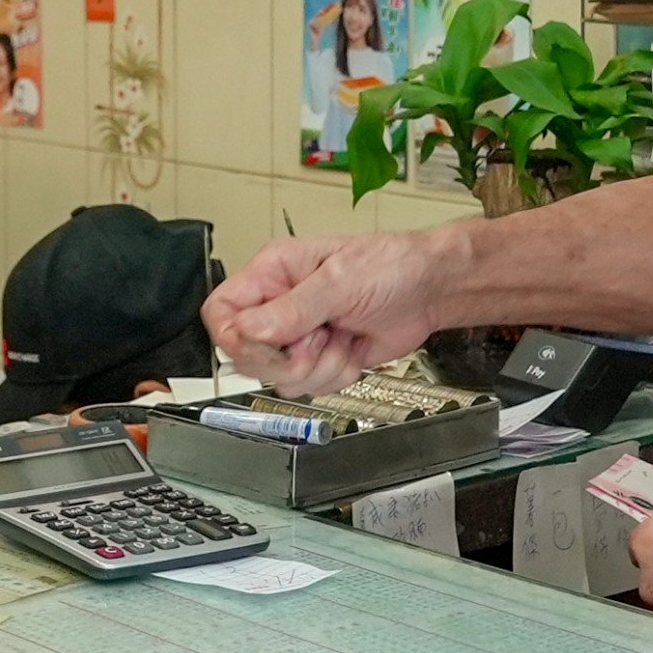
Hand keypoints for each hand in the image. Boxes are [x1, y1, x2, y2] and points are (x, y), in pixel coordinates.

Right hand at [205, 230, 453, 395]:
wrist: (430, 291)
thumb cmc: (391, 266)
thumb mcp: (339, 281)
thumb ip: (292, 308)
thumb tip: (248, 329)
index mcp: (272, 273)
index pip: (222, 312)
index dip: (236, 338)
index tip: (266, 346)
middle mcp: (279, 306)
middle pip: (247, 355)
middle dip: (289, 358)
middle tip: (318, 337)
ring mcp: (299, 336)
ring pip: (281, 378)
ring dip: (320, 366)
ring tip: (342, 335)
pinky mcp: (320, 359)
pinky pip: (310, 386)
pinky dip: (337, 375)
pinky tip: (353, 347)